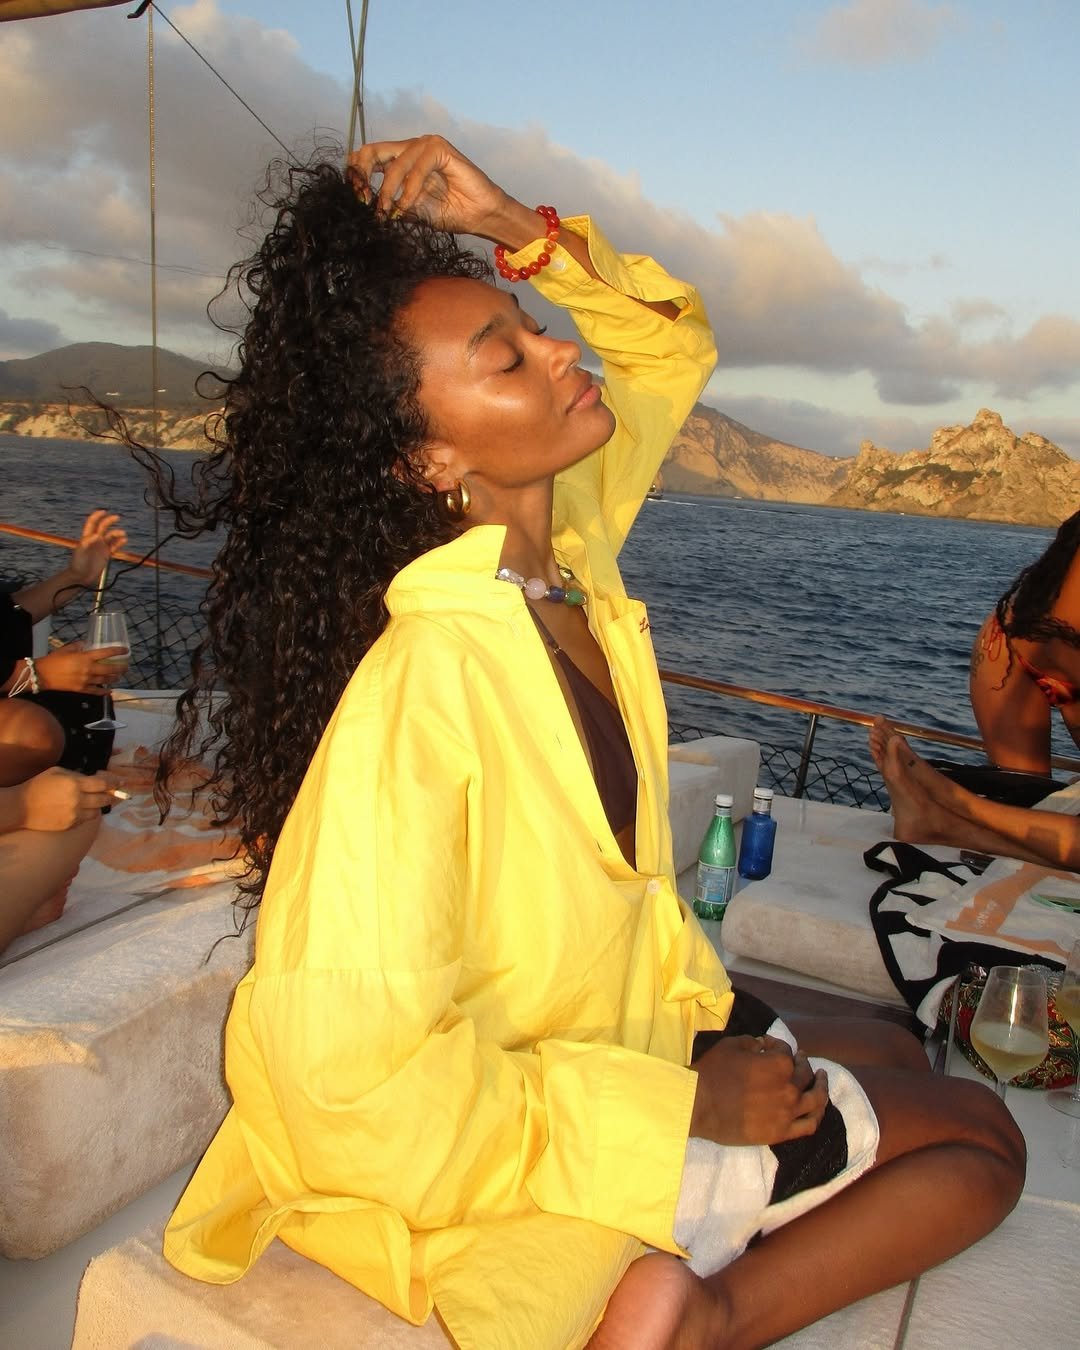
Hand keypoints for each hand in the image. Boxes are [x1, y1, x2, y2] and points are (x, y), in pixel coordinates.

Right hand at [15, 766, 115, 831]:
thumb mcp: (58, 772)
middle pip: (104, 799)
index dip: (114, 782)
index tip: (120, 782)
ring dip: (99, 806)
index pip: (103, 784)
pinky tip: (83, 809)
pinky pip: (86, 820)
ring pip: (98, 812)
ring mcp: (74, 815)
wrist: (22, 807)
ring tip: (96, 801)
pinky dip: (88, 814)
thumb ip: (78, 775)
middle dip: (111, 795)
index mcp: (75, 784)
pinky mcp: (70, 825)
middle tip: (113, 793)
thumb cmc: (39, 785)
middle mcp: (78, 800)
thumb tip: (95, 779)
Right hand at [36, 641, 128, 694]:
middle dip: (121, 668)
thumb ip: (79, 646)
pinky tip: (109, 690)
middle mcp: (87, 669)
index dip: (117, 651)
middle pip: (110, 669)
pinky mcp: (81, 689)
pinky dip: (104, 691)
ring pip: (105, 680)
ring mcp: (85, 680)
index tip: (125, 650)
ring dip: (114, 678)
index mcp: (85, 657)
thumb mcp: (67, 649)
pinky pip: (96, 691)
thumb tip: (87, 644)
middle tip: (126, 666)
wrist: (41, 674)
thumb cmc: (53, 660)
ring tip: (119, 676)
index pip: (106, 653)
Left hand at [68, 510, 126, 587]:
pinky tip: (124, 540)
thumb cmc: (78, 563)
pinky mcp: (106, 554)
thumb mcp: (81, 550)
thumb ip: (88, 541)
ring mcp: (101, 547)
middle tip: (117, 517)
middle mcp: (95, 540)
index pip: (92, 523)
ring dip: (117, 533)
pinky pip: (115, 546)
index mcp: (87, 537)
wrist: (81, 576)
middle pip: (103, 527)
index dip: (97, 516)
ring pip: (111, 536)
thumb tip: (98, 534)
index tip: (103, 511)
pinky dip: (120, 543)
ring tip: (123, 534)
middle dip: (109, 521)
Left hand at [348, 134, 522, 242]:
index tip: (357, 200)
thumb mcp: (411, 211)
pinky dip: (409, 189)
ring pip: (394, 164)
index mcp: (401, 160)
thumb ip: (390, 204)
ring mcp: (425, 145)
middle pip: (372, 151)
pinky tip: (408, 205)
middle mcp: (410, 148)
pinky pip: (416, 168)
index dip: (357, 176)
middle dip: (362, 175)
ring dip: (388, 190)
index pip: (368, 158)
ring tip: (390, 210)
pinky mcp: (440, 148)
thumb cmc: (450, 213)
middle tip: (363, 199)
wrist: (479, 215)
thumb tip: (365, 207)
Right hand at [689, 1035, 829, 1145]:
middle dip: (803, 1063)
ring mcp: (788, 1112)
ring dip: (822, 1087)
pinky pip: (808, 1126)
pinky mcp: (781, 1132)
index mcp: (780, 1064)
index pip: (786, 1051)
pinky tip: (817, 1109)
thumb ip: (752, 1042)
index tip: (769, 1044)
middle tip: (801, 1059)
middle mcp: (790, 1088)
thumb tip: (764, 1045)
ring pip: (816, 1100)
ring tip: (821, 1080)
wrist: (700, 1105)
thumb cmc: (713, 1072)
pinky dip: (816, 1116)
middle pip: (805, 1074)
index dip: (778, 1045)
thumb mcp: (731, 1045)